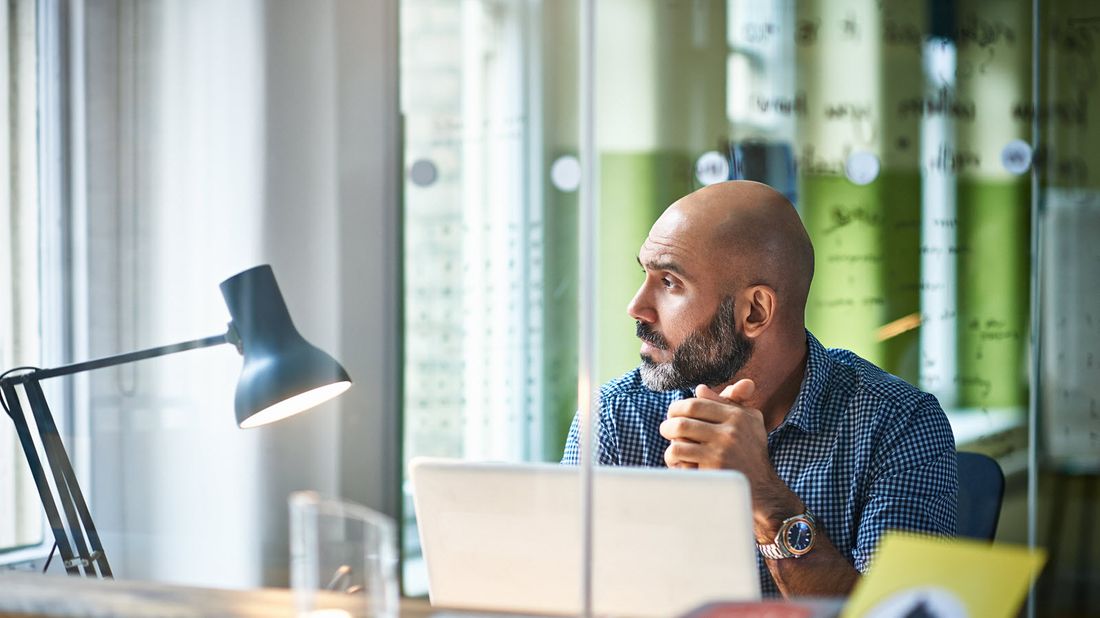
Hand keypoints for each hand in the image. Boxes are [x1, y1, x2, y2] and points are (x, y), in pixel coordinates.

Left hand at [661, 380, 801, 535]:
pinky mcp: (713, 470)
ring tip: (673, 448)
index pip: (696, 404)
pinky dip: (674, 460)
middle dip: (668, 425)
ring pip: (678, 440)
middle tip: (666, 430)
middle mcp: (730, 432)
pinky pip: (680, 459)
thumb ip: (727, 402)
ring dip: (670, 444)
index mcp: (737, 416)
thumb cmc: (752, 452)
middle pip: (683, 421)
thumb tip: (700, 389)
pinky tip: (679, 463)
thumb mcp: (749, 422)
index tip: (673, 414)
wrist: (763, 489)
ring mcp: (721, 452)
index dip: (677, 408)